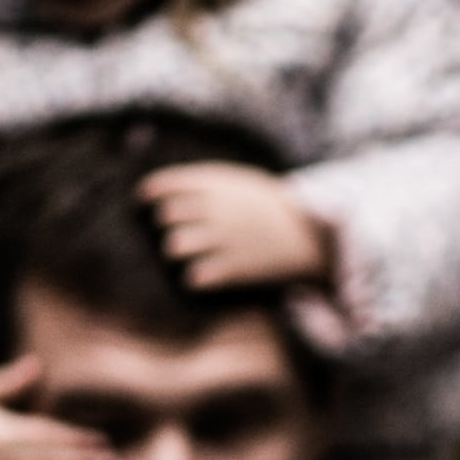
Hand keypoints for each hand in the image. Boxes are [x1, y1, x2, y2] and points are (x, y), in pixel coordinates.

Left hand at [140, 162, 333, 291]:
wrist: (313, 235)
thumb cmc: (272, 207)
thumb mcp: (242, 181)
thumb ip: (206, 182)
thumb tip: (161, 190)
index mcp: (217, 184)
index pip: (163, 186)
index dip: (149, 195)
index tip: (146, 203)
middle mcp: (216, 209)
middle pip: (165, 217)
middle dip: (167, 225)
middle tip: (179, 231)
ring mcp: (224, 239)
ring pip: (174, 247)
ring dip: (179, 252)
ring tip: (191, 254)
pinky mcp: (235, 268)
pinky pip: (194, 277)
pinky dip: (195, 278)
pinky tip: (205, 275)